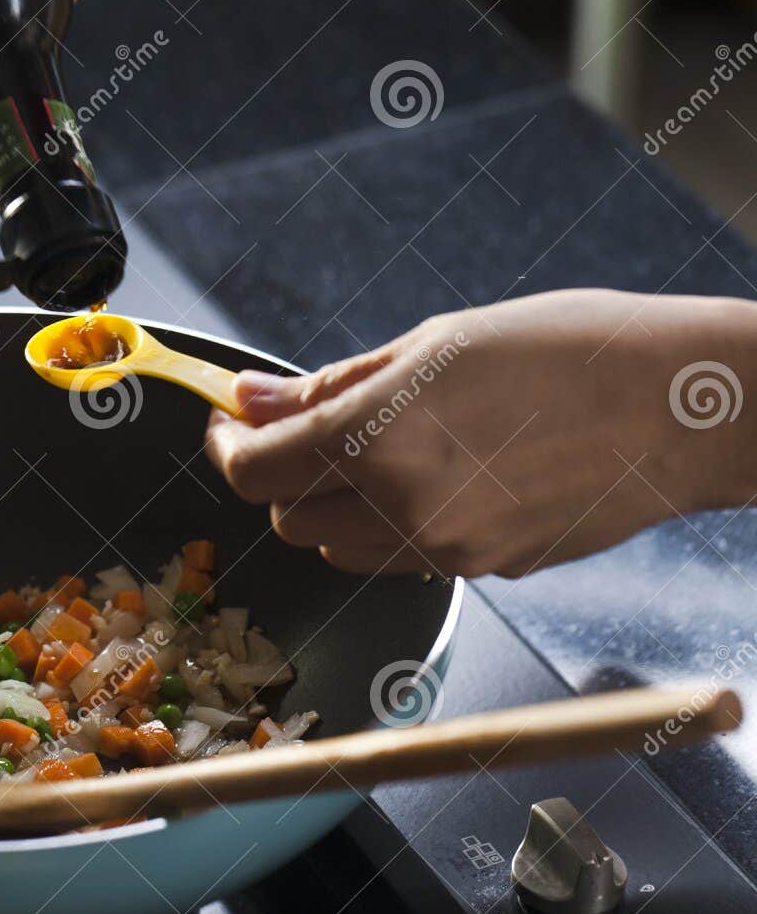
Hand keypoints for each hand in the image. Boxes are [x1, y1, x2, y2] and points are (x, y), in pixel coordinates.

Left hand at [206, 289, 756, 576]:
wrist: (687, 408)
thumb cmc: (573, 350)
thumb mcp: (436, 343)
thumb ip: (330, 384)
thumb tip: (252, 399)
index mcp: (381, 436)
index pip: (253, 470)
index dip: (226, 448)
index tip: (228, 424)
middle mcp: (403, 507)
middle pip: (286, 517)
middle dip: (279, 475)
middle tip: (300, 428)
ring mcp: (444, 549)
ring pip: (335, 548)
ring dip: (328, 505)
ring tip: (373, 449)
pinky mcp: (481, 570)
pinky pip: (398, 558)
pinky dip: (384, 525)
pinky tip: (427, 477)